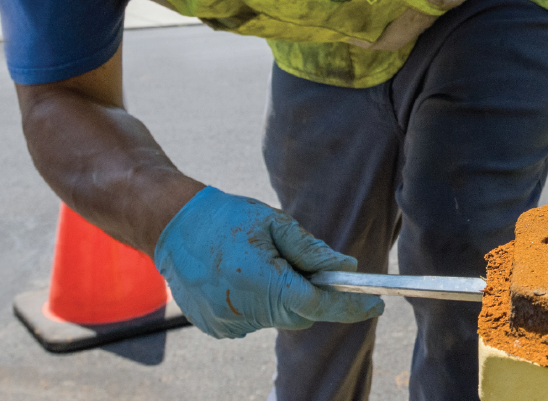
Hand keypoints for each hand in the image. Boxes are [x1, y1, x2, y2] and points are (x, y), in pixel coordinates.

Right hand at [152, 187, 382, 338]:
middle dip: (315, 296)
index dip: (350, 306)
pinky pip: (255, 319)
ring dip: (285, 297)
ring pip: (278, 317)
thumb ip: (312, 251)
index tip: (376, 304)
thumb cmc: (227, 218)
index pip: (317, 304)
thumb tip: (346, 269)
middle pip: (300, 315)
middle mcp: (243, 310)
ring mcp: (228, 323)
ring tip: (268, 264)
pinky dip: (262, 302)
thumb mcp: (275, 224)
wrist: (171, 226)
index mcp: (260, 282)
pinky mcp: (216, 328)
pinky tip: (246, 276)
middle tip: (317, 270)